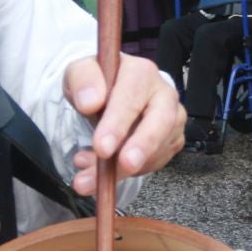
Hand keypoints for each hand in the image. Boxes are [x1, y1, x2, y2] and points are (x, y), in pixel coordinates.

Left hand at [64, 52, 185, 193]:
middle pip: (162, 121)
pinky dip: (134, 172)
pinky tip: (110, 172)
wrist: (106, 94)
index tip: (102, 147)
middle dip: (143, 146)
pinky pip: (158, 161)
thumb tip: (90, 102)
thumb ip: (82, 80)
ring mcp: (173, 117)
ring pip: (160, 147)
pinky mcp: (172, 139)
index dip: (118, 123)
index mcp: (141, 72)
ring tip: (92, 178)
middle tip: (124, 166)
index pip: (132, 97)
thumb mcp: (79, 73)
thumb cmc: (97, 83)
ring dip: (128, 168)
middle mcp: (163, 93)